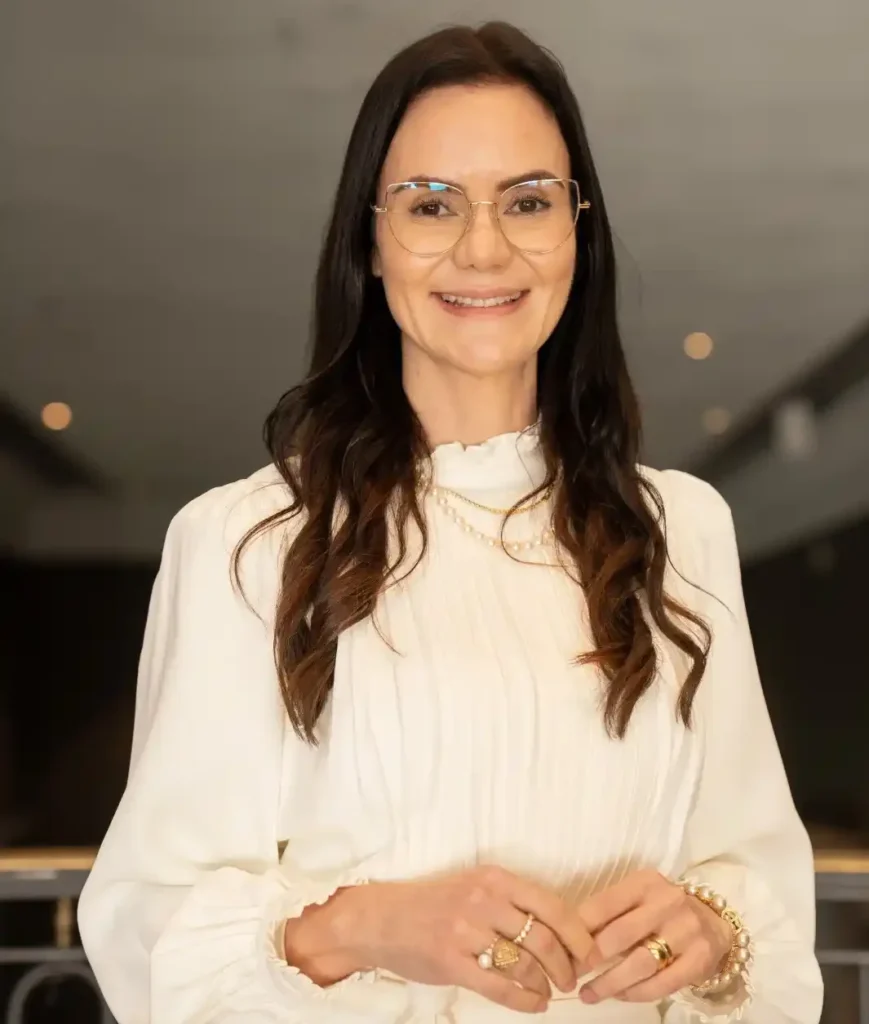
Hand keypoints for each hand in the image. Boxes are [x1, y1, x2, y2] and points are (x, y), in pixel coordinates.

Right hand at [319, 865, 593, 1013]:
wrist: (379, 918)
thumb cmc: (431, 904)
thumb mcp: (472, 886)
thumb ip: (509, 901)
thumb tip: (558, 929)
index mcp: (494, 878)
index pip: (552, 905)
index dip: (578, 934)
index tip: (590, 952)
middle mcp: (483, 900)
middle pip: (545, 938)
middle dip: (567, 965)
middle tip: (572, 979)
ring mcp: (466, 931)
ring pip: (525, 964)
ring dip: (546, 984)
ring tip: (551, 992)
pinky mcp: (450, 961)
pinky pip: (500, 987)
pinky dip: (525, 1000)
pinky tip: (535, 1005)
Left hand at [575, 870, 731, 1005]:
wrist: (714, 922)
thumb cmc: (662, 910)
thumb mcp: (637, 899)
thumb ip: (608, 914)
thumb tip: (568, 939)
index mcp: (644, 883)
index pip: (603, 904)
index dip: (578, 929)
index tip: (560, 948)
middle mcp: (667, 902)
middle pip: (620, 934)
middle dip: (590, 958)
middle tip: (570, 974)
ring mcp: (686, 931)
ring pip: (640, 962)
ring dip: (610, 982)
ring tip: (588, 994)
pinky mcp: (699, 960)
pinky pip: (662, 983)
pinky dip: (636, 992)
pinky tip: (620, 995)